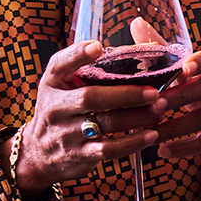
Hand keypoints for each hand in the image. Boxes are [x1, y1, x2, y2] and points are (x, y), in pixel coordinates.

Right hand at [5, 41, 165, 190]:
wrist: (40, 153)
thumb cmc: (63, 108)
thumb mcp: (63, 84)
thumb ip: (89, 66)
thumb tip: (142, 46)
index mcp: (53, 82)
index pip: (60, 64)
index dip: (78, 55)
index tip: (98, 46)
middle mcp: (56, 106)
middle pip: (90, 98)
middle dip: (125, 94)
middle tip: (153, 91)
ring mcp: (66, 132)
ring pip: (104, 123)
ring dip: (136, 117)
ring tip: (160, 109)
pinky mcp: (79, 154)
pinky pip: (108, 149)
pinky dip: (132, 143)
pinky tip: (151, 135)